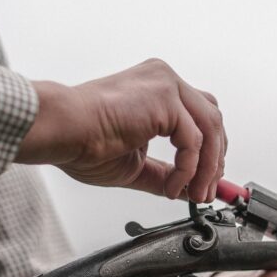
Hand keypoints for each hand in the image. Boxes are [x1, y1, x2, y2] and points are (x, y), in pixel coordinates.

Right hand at [17, 58, 226, 202]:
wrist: (62, 131)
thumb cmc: (83, 141)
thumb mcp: (135, 163)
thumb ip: (163, 173)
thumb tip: (185, 189)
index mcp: (157, 89)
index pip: (201, 116)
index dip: (210, 151)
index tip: (207, 181)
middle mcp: (164, 81)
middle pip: (212, 120)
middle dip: (214, 161)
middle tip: (206, 192)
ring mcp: (167, 85)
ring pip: (210, 129)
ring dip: (207, 169)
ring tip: (195, 195)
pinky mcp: (166, 98)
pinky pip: (194, 140)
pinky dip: (188, 169)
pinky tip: (173, 187)